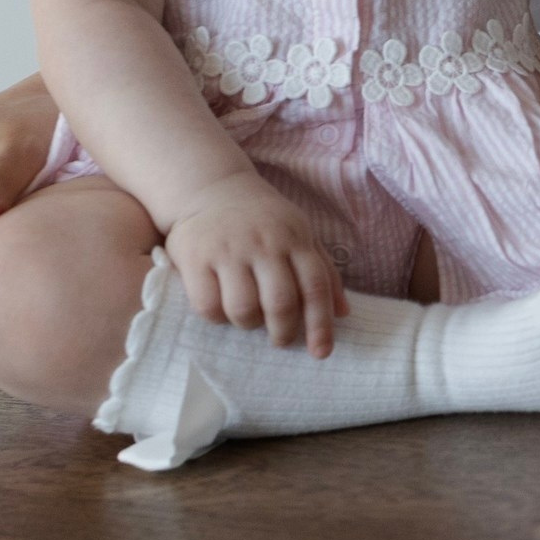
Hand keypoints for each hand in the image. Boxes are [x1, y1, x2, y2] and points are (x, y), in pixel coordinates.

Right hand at [162, 174, 348, 356]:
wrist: (212, 187)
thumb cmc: (264, 219)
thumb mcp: (300, 234)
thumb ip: (322, 271)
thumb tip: (343, 313)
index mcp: (295, 239)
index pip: (315, 287)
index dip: (320, 324)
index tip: (321, 353)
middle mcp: (264, 243)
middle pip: (280, 303)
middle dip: (283, 332)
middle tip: (280, 339)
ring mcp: (229, 249)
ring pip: (243, 310)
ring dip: (248, 325)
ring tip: (249, 319)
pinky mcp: (195, 256)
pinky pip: (207, 305)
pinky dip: (217, 318)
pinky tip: (221, 309)